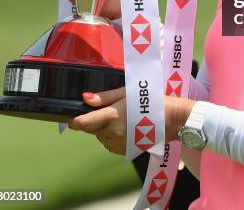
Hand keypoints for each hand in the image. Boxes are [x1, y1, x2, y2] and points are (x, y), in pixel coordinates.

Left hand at [67, 87, 196, 154]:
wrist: (172, 119)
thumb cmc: (151, 100)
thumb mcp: (127, 92)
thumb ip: (104, 97)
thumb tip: (85, 98)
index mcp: (111, 116)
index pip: (83, 123)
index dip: (74, 121)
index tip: (71, 118)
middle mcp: (112, 133)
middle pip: (92, 130)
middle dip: (94, 121)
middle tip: (108, 110)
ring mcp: (119, 144)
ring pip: (101, 137)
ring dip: (103, 129)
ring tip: (120, 117)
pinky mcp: (125, 151)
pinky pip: (110, 144)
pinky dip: (112, 137)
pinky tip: (125, 127)